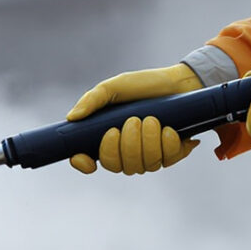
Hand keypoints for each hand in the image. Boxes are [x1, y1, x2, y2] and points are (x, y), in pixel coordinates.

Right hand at [66, 64, 203, 173]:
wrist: (178, 83)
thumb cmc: (144, 86)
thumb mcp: (115, 87)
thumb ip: (93, 100)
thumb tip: (72, 117)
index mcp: (107, 137)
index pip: (88, 159)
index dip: (83, 163)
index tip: (85, 157)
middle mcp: (125, 152)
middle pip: (118, 166)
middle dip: (126, 144)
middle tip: (133, 120)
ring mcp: (147, 156)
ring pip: (142, 166)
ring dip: (147, 142)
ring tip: (152, 118)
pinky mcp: (169, 155)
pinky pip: (166, 160)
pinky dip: (167, 143)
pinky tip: (169, 129)